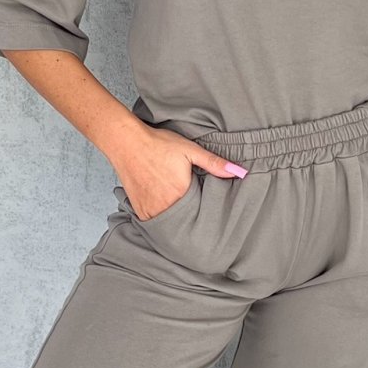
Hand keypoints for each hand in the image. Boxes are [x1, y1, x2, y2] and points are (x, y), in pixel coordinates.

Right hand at [111, 126, 246, 220]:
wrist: (126, 142)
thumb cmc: (158, 145)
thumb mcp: (190, 150)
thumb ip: (214, 163)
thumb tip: (240, 172)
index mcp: (181, 194)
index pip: (200, 214)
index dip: (206, 214)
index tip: (210, 213)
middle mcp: (164, 206)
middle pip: (184, 222)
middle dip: (192, 220)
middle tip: (198, 219)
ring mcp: (149, 210)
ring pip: (169, 225)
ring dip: (176, 222)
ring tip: (183, 216)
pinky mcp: (139, 210)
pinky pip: (153, 223)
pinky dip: (161, 220)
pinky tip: (167, 212)